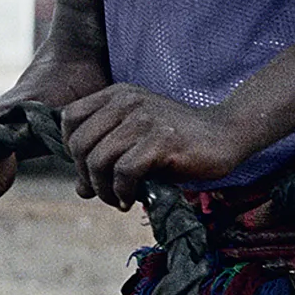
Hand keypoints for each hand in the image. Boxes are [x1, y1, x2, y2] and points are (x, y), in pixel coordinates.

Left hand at [58, 82, 242, 204]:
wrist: (225, 135)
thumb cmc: (177, 142)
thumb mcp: (135, 140)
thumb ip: (105, 156)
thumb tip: (80, 190)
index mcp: (117, 95)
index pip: (69, 118)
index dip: (71, 149)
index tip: (89, 169)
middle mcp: (127, 101)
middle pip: (80, 144)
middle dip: (86, 176)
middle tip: (105, 192)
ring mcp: (145, 119)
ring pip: (99, 160)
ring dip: (105, 190)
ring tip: (119, 199)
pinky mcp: (162, 140)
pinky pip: (125, 172)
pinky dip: (124, 192)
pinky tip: (133, 199)